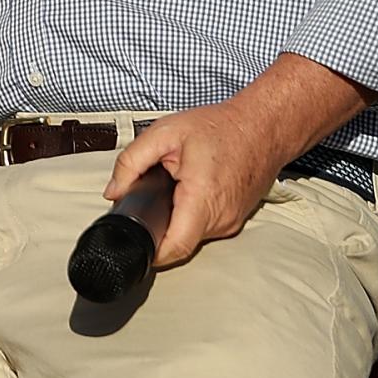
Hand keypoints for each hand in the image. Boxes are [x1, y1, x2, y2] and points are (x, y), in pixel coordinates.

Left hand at [102, 102, 292, 269]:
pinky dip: (192, 213)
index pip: (175, 247)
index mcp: (202, 198)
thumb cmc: (222, 126)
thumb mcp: (164, 133)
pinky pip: (206, 226)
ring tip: (173, 189)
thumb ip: (130, 162)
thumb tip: (113, 191)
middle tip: (150, 198)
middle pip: (179, 241)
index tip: (134, 245)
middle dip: (158, 226)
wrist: (264, 125)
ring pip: (192, 235)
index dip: (150, 253)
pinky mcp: (236, 218)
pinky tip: (190, 190)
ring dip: (176, 219)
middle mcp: (221, 217)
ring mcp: (232, 220)